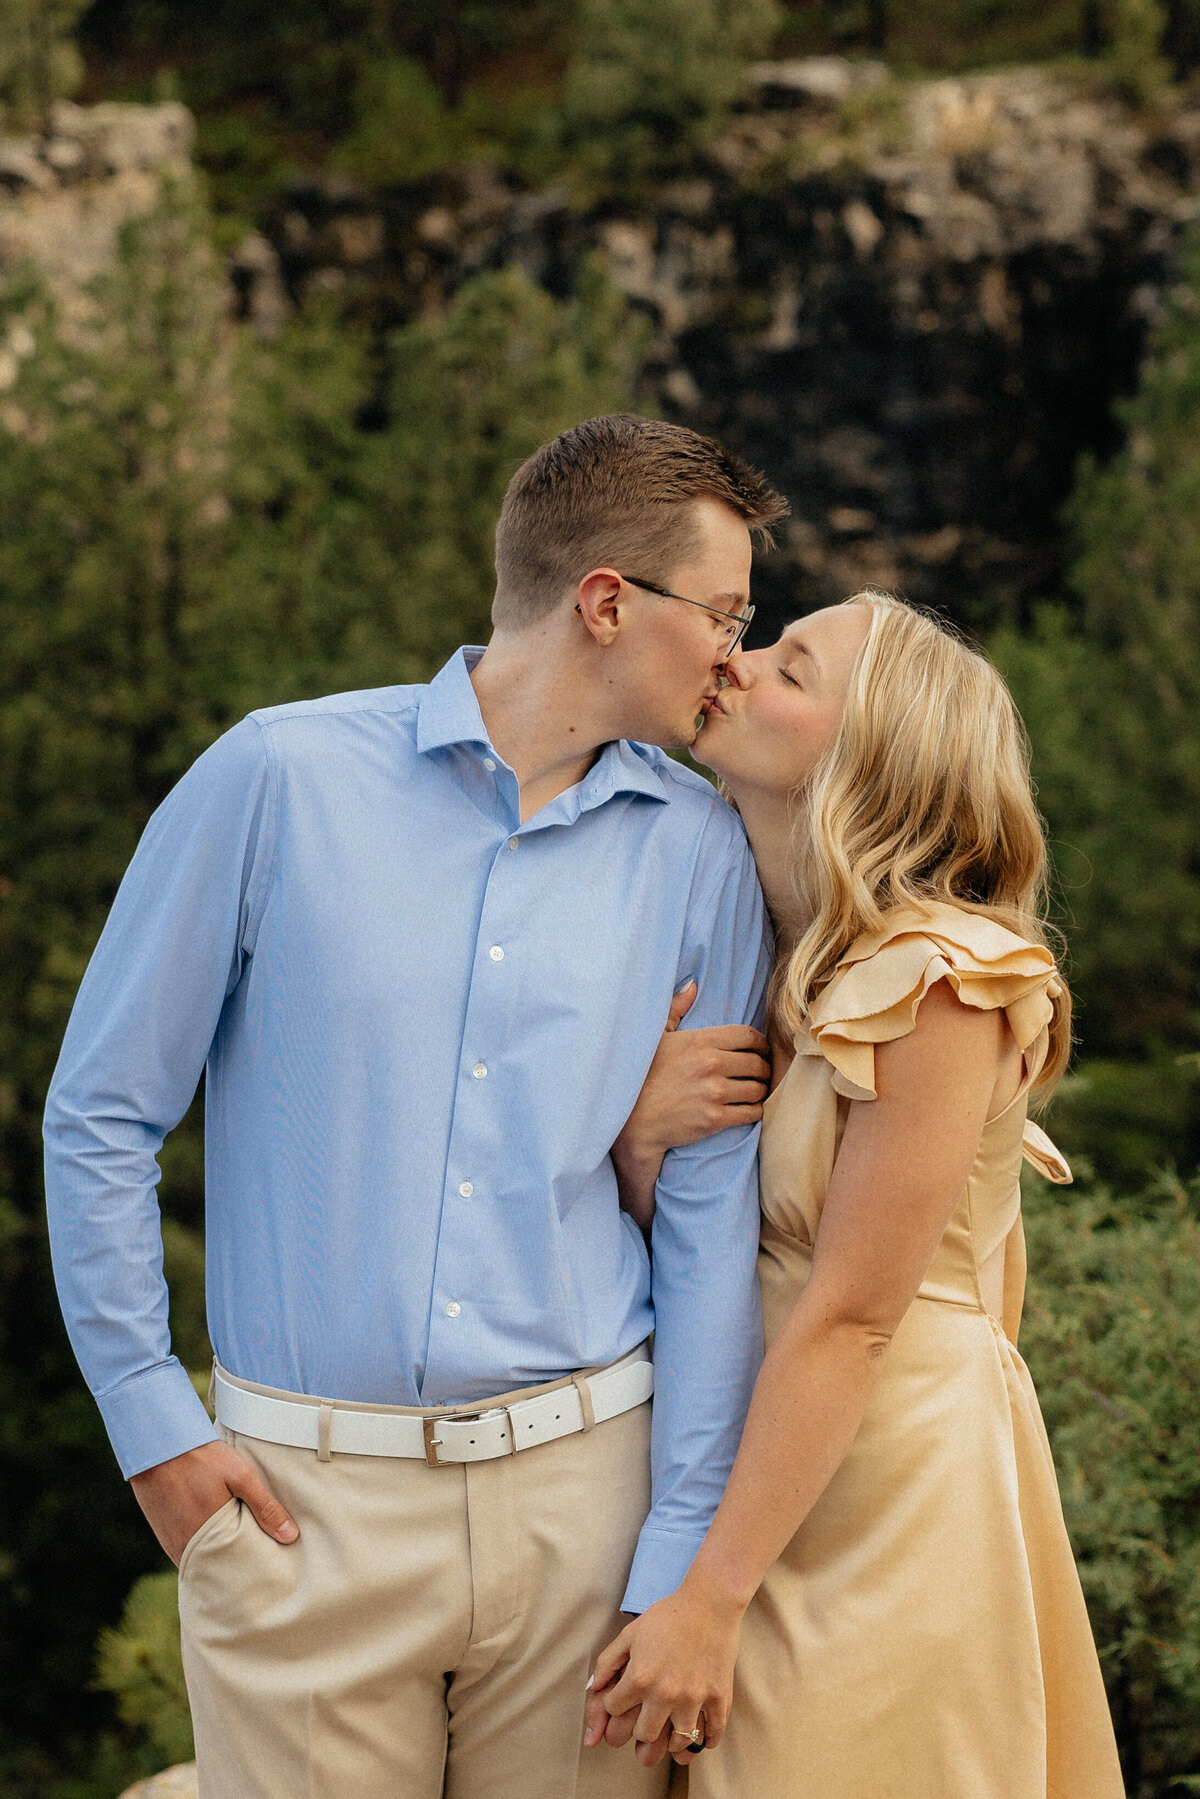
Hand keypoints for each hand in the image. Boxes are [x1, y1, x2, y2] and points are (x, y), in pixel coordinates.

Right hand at [130, 1438, 298, 1565]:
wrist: (157, 1444)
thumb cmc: (201, 1459)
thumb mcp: (240, 1476)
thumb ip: (265, 1507)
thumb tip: (290, 1536)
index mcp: (209, 1540)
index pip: (235, 1570)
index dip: (252, 1570)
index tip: (269, 1568)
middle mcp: (188, 1550)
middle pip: (218, 1569)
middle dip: (236, 1567)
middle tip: (258, 1562)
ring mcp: (172, 1544)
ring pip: (203, 1560)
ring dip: (218, 1557)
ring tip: (240, 1548)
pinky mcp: (164, 1535)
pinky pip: (188, 1551)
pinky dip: (203, 1548)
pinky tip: (216, 1537)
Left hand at [583, 1577, 743, 1767]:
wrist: (710, 1603)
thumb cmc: (668, 1616)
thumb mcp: (630, 1633)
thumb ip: (607, 1661)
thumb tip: (593, 1688)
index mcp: (640, 1678)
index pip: (614, 1711)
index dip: (614, 1704)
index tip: (622, 1699)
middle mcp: (665, 1694)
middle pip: (644, 1736)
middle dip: (639, 1730)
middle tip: (644, 1722)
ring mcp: (694, 1699)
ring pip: (678, 1743)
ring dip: (672, 1740)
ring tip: (670, 1729)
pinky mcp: (719, 1699)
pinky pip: (711, 1736)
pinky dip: (705, 1739)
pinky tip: (699, 1730)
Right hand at [613, 983, 769, 1228]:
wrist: (632, 1119)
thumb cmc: (644, 1074)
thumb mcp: (658, 1036)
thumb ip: (677, 1008)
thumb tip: (692, 984)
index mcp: (700, 1041)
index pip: (748, 1036)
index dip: (760, 1044)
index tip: (759, 1051)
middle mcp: (710, 1064)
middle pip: (758, 1063)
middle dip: (763, 1069)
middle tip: (760, 1074)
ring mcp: (713, 1092)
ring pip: (757, 1089)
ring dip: (760, 1091)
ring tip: (754, 1092)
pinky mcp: (714, 1119)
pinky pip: (751, 1113)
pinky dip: (754, 1111)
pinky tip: (747, 1109)